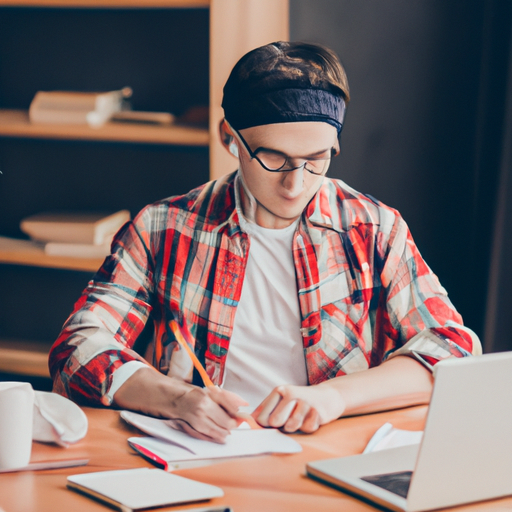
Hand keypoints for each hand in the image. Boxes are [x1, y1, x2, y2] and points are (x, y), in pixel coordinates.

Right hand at [113, 367, 246, 443]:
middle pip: (227, 424)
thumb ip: (229, 397)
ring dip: (225, 432)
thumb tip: (245, 404)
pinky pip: (210, 437)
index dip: (238, 416)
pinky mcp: (193, 430)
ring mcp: (197, 421)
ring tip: (225, 427)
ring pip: (220, 433)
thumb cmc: (195, 395)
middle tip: (233, 422)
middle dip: (232, 425)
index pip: (231, 411)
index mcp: (208, 398)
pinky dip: (217, 436)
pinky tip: (218, 433)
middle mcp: (203, 410)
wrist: (175, 400)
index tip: (241, 416)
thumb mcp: (213, 391)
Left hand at [252, 383, 344, 433]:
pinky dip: (310, 427)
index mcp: (279, 391)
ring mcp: (305, 402)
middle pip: (275, 422)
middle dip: (281, 426)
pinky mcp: (318, 411)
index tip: (272, 423)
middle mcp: (291, 394)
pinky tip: (312, 417)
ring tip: (301, 417)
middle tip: (290, 418)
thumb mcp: (281, 401)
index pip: (262, 416)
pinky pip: (308, 429)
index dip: (265, 425)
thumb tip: (243, 421)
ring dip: (296, 427)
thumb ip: (264, 411)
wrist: (327, 396)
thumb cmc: (299, 402)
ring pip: (291, 426)